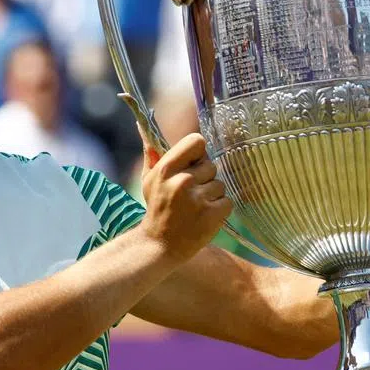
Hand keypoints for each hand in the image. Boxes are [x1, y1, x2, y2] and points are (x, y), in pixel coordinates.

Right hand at [138, 131, 232, 260]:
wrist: (159, 246)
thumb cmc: (156, 209)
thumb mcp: (149, 180)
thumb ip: (152, 152)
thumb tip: (141, 123)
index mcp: (166, 169)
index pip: (197, 142)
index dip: (198, 153)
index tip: (193, 165)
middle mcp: (182, 181)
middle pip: (211, 165)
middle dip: (204, 178)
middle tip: (190, 194)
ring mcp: (198, 199)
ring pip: (220, 184)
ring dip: (212, 195)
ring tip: (196, 207)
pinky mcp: (212, 215)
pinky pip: (227, 201)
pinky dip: (219, 209)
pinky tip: (204, 217)